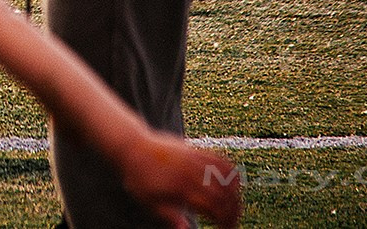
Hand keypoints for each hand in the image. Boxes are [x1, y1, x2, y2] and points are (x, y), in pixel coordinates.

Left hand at [120, 130, 241, 227]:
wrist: (131, 146)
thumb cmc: (138, 178)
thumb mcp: (149, 201)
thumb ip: (169, 216)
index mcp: (180, 188)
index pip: (212, 207)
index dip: (224, 220)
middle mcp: (190, 172)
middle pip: (223, 194)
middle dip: (233, 211)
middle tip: (233, 222)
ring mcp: (194, 159)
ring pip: (226, 177)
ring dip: (235, 194)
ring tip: (234, 207)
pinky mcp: (195, 149)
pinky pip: (220, 160)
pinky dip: (231, 172)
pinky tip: (233, 184)